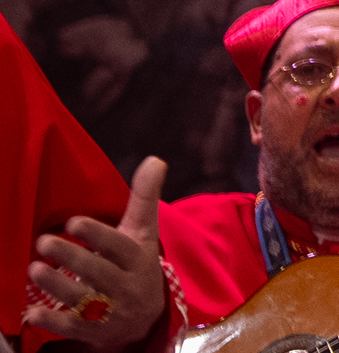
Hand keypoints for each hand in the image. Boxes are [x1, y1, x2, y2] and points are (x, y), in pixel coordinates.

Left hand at [24, 157, 166, 346]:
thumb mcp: (144, 234)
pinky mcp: (92, 331)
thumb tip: (155, 159)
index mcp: (138, 259)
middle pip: (99, 272)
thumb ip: (144, 199)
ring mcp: (109, 311)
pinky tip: (31, 313)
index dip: (97, 235)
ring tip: (34, 269)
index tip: (73, 222)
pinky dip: (52, 321)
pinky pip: (71, 327)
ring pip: (82, 299)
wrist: (145, 320)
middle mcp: (126, 286)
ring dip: (56, 285)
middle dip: (71, 258)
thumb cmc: (136, 265)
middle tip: (42, 242)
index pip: (119, 246)